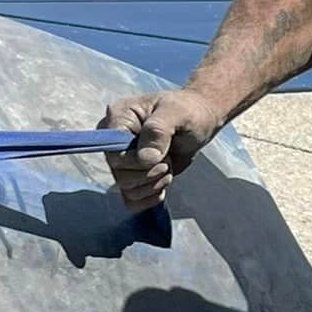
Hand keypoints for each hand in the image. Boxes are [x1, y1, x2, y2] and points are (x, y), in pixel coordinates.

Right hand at [99, 89, 224, 208]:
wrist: (200, 122)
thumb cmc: (188, 112)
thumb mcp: (177, 113)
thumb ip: (159, 130)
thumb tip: (146, 158)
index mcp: (118, 117)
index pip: (112, 150)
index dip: (135, 160)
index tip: (159, 156)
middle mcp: (115, 140)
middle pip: (119, 174)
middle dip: (150, 173)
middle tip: (168, 160)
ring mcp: (123, 160)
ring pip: (126, 189)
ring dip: (153, 184)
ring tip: (168, 166)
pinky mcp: (133, 175)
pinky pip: (132, 199)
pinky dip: (151, 196)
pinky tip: (164, 181)